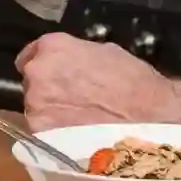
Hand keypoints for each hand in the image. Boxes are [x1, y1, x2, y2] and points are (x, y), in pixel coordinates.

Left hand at [15, 33, 179, 132]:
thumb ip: (75, 56)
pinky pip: (42, 130)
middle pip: (31, 81)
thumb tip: (68, 64)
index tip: (54, 77)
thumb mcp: (102, 51)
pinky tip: (76, 133)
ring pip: (36, 107)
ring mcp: (36, 103)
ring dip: (51, 112)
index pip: (30, 55)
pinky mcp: (42, 132)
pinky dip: (55, 132)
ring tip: (78, 119)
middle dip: (48, 89)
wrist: (150, 116)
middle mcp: (37, 72)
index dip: (45, 68)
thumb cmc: (133, 82)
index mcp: (52, 47)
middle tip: (72, 99)